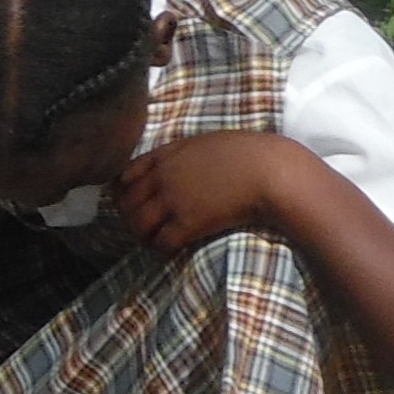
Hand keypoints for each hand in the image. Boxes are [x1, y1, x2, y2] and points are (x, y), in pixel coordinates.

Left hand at [112, 132, 292, 253]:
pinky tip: (167, 251)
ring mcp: (173, 201)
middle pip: (127, 203)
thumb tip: (173, 165)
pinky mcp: (187, 224)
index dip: (123, 191)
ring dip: (142, 236)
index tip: (128, 200)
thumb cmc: (247, 153)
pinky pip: (160, 242)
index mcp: (167, 155)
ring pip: (138, 225)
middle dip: (129, 217)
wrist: (269, 172)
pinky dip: (160, 249)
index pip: (126, 175)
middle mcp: (163, 177)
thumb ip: (182, 154)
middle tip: (139, 227)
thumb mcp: (206, 142)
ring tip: (150, 242)